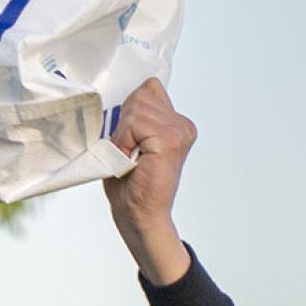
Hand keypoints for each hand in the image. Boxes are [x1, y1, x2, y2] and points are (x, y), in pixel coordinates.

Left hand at [104, 79, 193, 284]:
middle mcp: (183, 125)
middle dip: (124, 123)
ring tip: (130, 158)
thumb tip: (129, 95)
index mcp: (177, 124)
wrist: (140, 217)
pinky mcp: (170, 140)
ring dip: (123, 135)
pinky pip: (133, 123)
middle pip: (141, 95)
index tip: (131, 142)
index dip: (130, 112)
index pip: (149, 89)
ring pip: (136, 107)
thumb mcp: (129, 141)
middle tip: (129, 153)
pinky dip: (123, 142)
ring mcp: (179, 131)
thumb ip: (135, 116)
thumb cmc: (130, 185)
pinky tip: (131, 161)